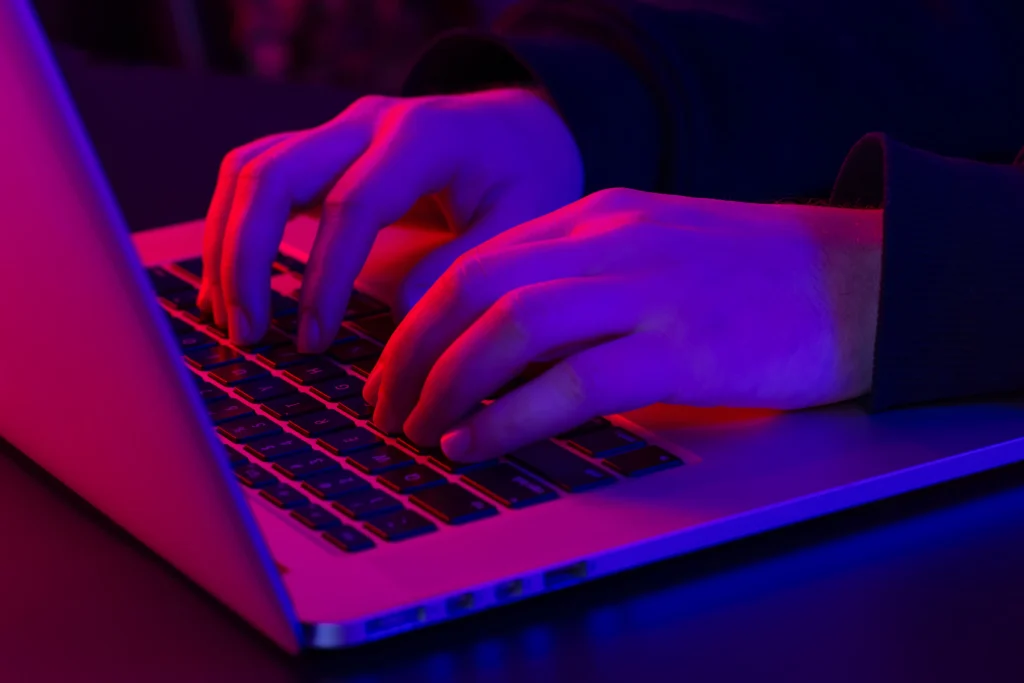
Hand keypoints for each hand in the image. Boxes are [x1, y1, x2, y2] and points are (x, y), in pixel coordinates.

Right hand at [198, 88, 582, 349]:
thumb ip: (462, 270)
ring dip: (225, 246)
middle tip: (247, 334)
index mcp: (422, 135)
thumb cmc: (527, 180)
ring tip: (230, 320)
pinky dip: (233, 230)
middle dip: (244, 258)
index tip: (313, 342)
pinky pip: (256, 179)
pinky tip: (232, 287)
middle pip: (271, 174)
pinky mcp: (323, 152)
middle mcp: (367, 122)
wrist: (521, 133)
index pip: (351, 204)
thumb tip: (396, 329)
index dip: (324, 279)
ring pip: (248, 171)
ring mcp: (337, 131)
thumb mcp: (524, 226)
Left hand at [364, 189, 883, 461]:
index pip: (477, 260)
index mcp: (598, 217)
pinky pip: (573, 381)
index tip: (393, 367)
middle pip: (474, 286)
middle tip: (386, 406)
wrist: (860, 280)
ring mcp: (648, 290)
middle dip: (411, 352)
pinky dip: (509, 417)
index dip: (417, 319)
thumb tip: (497, 338)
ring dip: (447, 384)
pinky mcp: (684, 348)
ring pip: (511, 326)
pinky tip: (478, 445)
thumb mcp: (652, 250)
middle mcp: (611, 241)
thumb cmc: (752, 277)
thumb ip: (579, 278)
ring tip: (420, 430)